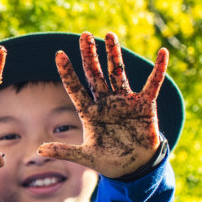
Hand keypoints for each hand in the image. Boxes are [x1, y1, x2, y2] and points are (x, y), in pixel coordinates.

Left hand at [37, 31, 167, 177]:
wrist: (134, 167)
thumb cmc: (108, 160)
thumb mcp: (85, 156)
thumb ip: (64, 151)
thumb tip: (39, 151)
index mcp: (90, 111)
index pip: (75, 88)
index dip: (68, 72)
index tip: (59, 54)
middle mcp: (105, 101)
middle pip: (94, 74)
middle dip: (89, 55)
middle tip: (84, 35)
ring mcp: (125, 101)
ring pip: (117, 72)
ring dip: (114, 54)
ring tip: (109, 34)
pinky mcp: (145, 104)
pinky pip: (152, 83)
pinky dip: (158, 69)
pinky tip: (162, 53)